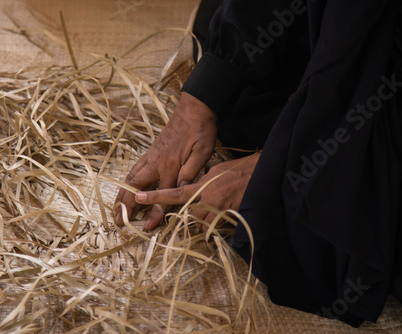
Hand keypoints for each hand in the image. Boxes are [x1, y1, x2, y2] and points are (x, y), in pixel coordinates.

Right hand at [114, 92, 216, 229]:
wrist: (193, 109)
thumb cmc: (200, 131)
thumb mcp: (202, 152)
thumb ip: (191, 172)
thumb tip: (181, 191)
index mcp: (170, 165)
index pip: (160, 195)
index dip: (154, 212)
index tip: (147, 227)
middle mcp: (156, 162)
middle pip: (136, 188)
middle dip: (125, 206)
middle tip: (118, 222)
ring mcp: (151, 157)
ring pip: (131, 178)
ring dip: (121, 195)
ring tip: (115, 209)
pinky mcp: (150, 152)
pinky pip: (134, 169)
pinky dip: (126, 182)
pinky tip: (125, 187)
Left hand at [134, 152, 260, 231]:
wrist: (263, 173)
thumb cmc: (241, 169)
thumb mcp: (216, 170)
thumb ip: (201, 180)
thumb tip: (191, 186)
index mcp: (202, 185)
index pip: (173, 193)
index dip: (155, 196)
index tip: (138, 197)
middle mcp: (207, 198)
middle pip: (189, 216)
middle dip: (192, 217)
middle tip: (202, 210)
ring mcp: (219, 209)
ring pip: (202, 224)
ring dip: (204, 222)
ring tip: (216, 212)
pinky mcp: (230, 217)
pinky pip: (216, 228)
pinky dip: (217, 226)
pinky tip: (225, 217)